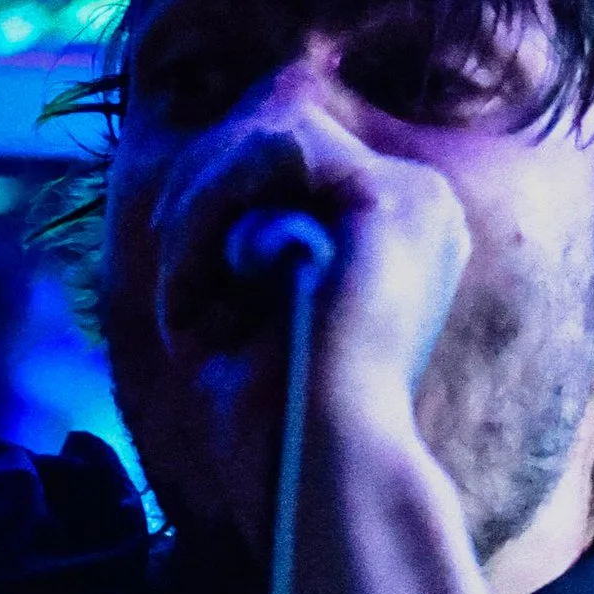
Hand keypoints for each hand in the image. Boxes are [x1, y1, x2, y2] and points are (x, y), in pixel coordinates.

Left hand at [134, 84, 472, 549]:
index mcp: (395, 232)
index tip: (180, 271)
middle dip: (200, 189)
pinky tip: (199, 286)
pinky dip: (211, 210)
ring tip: (185, 297)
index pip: (292, 148)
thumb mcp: (242, 310)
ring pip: (269, 129)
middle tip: (173, 280)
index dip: (217, 191)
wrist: (322, 474)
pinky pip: (273, 149)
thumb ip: (234, 231)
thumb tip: (189, 179)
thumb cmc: (276, 423)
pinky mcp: (390, 202)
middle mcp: (420, 205)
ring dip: (198, 210)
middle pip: (281, 120)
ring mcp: (416, 197)